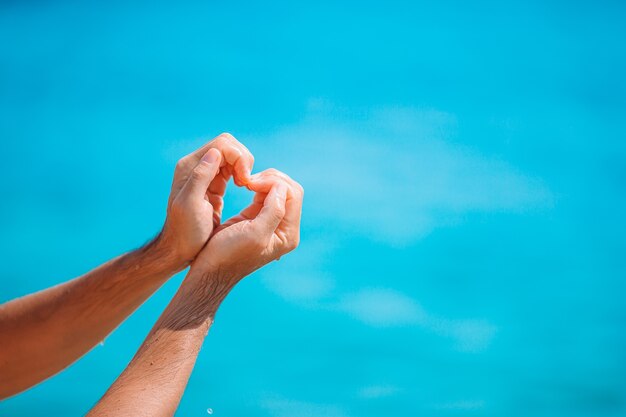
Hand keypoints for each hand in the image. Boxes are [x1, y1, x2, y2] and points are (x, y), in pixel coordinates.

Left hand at [156, 133, 254, 268]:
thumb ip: (200, 177)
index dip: (239, 158)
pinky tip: (242, 187)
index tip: (243, 182)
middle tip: (246, 183)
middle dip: (243, 160)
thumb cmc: (186, 232)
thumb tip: (214, 153)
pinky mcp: (213, 182)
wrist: (180, 249)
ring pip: (232, 154)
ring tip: (244, 186)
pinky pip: (232, 167)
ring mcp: (205, 173)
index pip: (222, 144)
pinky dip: (242, 173)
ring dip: (244, 167)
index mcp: (190, 167)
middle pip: (229, 145)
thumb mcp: (191, 205)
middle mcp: (196, 165)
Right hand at [190, 168, 302, 283]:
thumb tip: (280, 187)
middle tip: (249, 180)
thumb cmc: (229, 254)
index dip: (275, 183)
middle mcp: (284, 228)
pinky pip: (265, 194)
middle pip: (289, 190)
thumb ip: (273, 211)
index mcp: (288, 233)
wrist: (210, 268)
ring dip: (263, 181)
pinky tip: (245, 185)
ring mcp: (271, 221)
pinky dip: (257, 185)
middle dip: (271, 179)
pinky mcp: (257, 216)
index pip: (294, 195)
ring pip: (278, 190)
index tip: (251, 183)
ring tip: (246, 182)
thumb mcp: (254, 234)